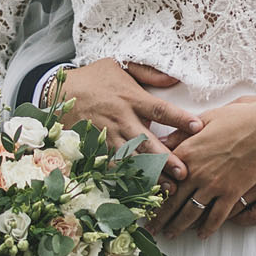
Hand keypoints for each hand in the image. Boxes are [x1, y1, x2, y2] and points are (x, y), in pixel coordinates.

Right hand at [44, 59, 201, 182]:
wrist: (58, 92)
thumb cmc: (93, 78)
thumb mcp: (119, 65)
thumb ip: (147, 72)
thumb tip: (173, 79)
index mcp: (130, 97)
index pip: (160, 109)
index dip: (179, 118)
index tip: (198, 127)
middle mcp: (121, 118)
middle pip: (148, 141)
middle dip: (166, 158)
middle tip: (185, 172)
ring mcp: (107, 135)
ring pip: (133, 158)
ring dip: (151, 174)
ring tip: (168, 188)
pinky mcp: (96, 147)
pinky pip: (113, 166)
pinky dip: (126, 179)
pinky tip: (139, 190)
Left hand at [149, 97, 255, 238]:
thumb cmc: (235, 119)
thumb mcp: (203, 120)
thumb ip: (180, 134)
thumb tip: (162, 141)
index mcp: (186, 152)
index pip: (163, 178)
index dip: (152, 193)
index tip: (145, 203)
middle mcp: (196, 172)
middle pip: (173, 201)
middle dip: (160, 218)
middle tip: (151, 229)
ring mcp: (214, 184)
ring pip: (191, 212)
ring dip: (179, 227)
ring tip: (171, 235)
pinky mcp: (232, 192)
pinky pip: (217, 216)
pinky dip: (208, 228)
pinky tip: (201, 235)